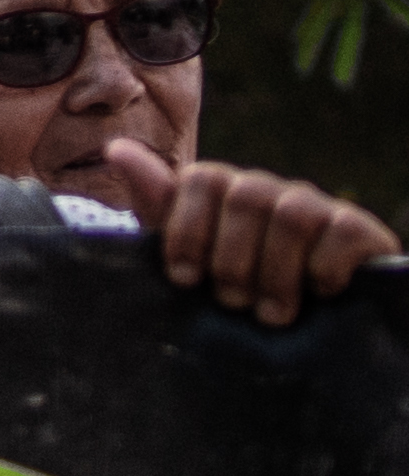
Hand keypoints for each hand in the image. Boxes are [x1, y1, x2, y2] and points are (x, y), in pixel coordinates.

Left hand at [104, 138, 395, 326]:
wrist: (309, 327)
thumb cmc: (234, 291)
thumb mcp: (188, 258)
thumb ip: (158, 209)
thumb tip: (117, 147)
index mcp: (223, 195)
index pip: (201, 178)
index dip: (186, 230)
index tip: (184, 278)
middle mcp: (270, 192)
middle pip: (245, 196)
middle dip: (231, 262)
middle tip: (232, 303)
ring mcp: (317, 206)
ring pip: (292, 214)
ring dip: (275, 275)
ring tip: (270, 314)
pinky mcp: (358, 230)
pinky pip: (339, 233)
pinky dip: (323, 271)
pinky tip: (318, 294)